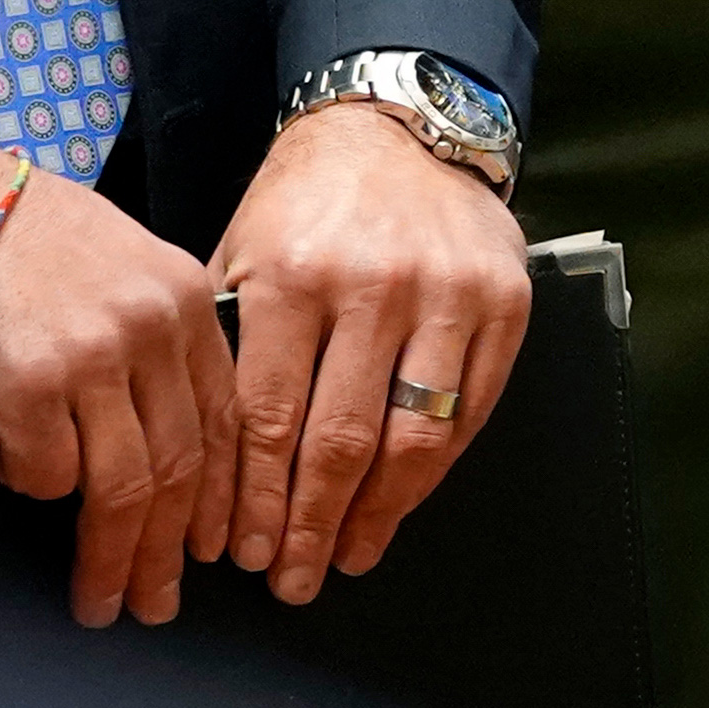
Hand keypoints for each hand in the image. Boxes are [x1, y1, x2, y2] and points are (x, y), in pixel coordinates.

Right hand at [0, 111, 234, 629]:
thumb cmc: (14, 232)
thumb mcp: (120, 263)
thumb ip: (151, 341)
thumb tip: (158, 439)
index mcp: (185, 299)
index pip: (224, 421)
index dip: (217, 498)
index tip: (212, 548)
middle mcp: (151, 329)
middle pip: (180, 467)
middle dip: (167, 550)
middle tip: (156, 601)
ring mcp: (91, 359)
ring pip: (122, 488)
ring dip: (112, 557)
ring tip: (102, 599)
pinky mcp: (25, 385)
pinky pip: (45, 473)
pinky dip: (32, 485)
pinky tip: (15, 472)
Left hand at [209, 101, 534, 601]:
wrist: (398, 128)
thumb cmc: (307, 202)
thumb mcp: (243, 253)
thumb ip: (230, 346)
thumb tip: (204, 466)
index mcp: (290, 273)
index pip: (267, 416)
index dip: (254, 498)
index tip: (241, 551)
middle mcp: (372, 284)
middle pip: (339, 439)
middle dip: (309, 525)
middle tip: (290, 579)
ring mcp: (447, 294)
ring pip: (412, 436)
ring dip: (375, 514)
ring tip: (346, 557)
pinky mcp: (504, 302)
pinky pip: (469, 411)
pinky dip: (433, 470)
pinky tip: (400, 503)